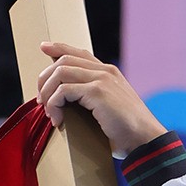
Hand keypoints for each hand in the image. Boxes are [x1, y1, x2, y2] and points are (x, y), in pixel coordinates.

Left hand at [36, 41, 165, 155]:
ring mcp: (102, 79)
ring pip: (60, 72)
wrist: (145, 138)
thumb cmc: (124, 130)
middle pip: (64, 60)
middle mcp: (105, 71)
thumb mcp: (107, 108)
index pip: (79, 53)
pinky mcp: (98, 91)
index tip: (43, 47)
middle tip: (40, 100)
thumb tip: (65, 106)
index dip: (59, 48)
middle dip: (45, 79)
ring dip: (48, 93)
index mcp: (108, 73)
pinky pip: (64, 90)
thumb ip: (90, 100)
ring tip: (49, 112)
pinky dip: (54, 105)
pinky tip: (58, 120)